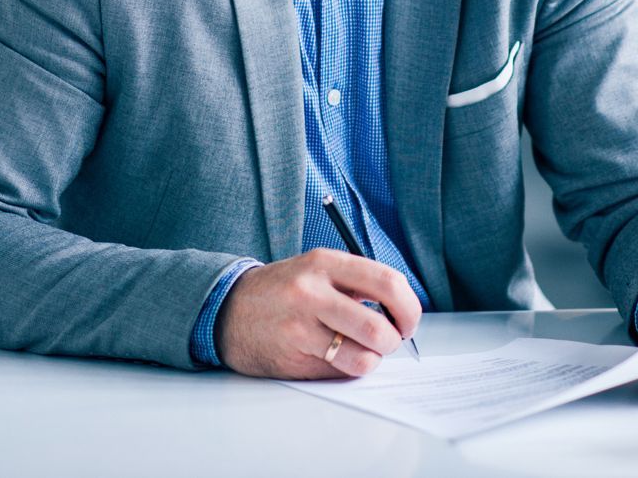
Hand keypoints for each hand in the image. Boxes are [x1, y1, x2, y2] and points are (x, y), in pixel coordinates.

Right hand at [214, 248, 421, 379]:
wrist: (228, 309)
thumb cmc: (284, 291)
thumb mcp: (317, 269)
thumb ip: (357, 283)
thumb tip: (402, 311)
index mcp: (326, 263)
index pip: (389, 283)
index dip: (409, 308)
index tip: (408, 320)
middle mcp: (313, 293)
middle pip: (379, 328)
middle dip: (393, 341)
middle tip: (387, 340)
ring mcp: (301, 327)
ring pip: (363, 358)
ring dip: (370, 360)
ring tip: (359, 350)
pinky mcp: (293, 357)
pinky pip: (339, 373)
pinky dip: (346, 370)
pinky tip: (332, 357)